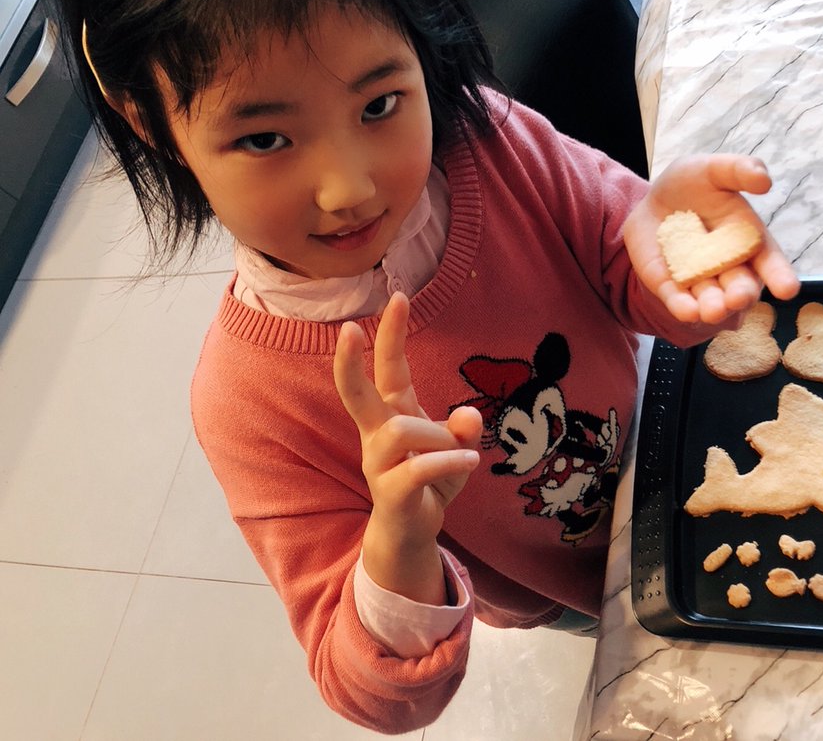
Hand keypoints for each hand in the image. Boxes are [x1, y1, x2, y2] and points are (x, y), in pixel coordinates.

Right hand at [334, 292, 480, 601]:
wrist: (413, 532)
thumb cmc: (431, 481)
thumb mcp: (456, 450)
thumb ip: (463, 430)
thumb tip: (468, 415)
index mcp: (392, 413)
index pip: (388, 367)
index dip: (392, 333)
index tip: (399, 295)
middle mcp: (377, 433)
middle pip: (355, 391)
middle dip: (349, 360)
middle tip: (347, 328)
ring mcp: (378, 462)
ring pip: (403, 429)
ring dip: (439, 436)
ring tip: (462, 451)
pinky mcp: (389, 490)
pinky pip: (420, 467)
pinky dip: (451, 461)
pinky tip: (471, 462)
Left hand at [623, 154, 799, 323]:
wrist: (653, 199)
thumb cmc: (692, 184)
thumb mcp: (712, 169)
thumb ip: (738, 171)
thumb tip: (764, 180)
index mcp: (748, 239)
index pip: (769, 261)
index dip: (780, 275)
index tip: (788, 290)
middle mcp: (729, 266)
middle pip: (740, 285)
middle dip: (741, 294)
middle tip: (739, 299)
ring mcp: (700, 279)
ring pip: (711, 298)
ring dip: (713, 307)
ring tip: (712, 311)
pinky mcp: (671, 286)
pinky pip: (677, 300)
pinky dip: (683, 307)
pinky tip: (687, 312)